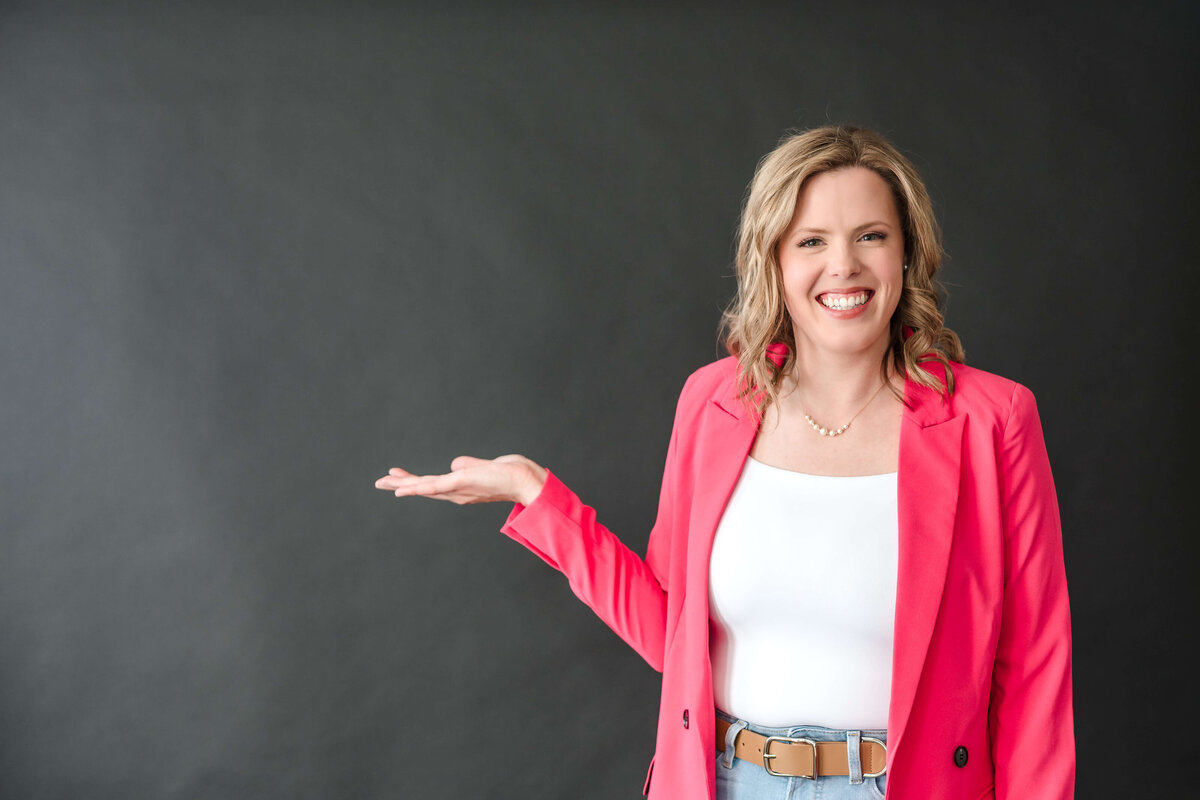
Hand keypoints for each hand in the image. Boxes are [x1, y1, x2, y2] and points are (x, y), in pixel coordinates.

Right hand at [374, 455, 547, 506]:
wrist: (524, 480)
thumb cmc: (510, 474)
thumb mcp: (484, 467)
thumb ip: (468, 465)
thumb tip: (454, 463)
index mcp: (460, 488)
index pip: (432, 485)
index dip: (413, 482)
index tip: (396, 476)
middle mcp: (456, 493)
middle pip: (422, 489)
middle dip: (401, 485)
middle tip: (379, 482)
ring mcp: (457, 489)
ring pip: (423, 488)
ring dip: (403, 485)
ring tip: (383, 482)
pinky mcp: (459, 483)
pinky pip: (433, 486)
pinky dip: (416, 487)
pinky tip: (402, 488)